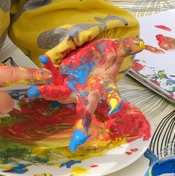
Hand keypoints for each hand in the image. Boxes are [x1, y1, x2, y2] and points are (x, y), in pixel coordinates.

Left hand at [27, 37, 144, 150]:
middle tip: (78, 133)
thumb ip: (125, 49)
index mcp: (103, 87)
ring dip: (48, 93)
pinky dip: (48, 68)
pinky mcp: (61, 78)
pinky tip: (43, 58)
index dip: (113, 102)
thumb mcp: (116, 52)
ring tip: (35, 92)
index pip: (110, 96)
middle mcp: (87, 92)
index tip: (115, 110)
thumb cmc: (105, 58)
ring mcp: (72, 87)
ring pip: (60, 94)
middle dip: (80, 118)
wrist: (92, 55)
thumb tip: (139, 43)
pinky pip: (52, 75)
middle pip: (83, 106)